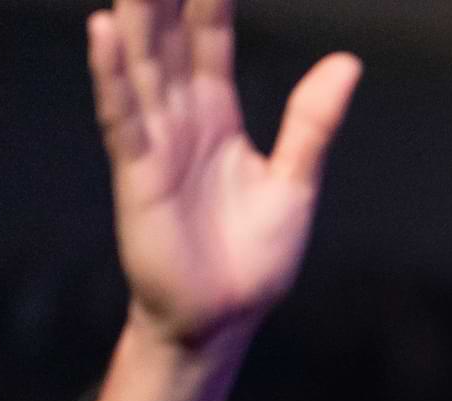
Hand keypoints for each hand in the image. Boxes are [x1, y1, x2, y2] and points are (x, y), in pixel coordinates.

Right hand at [87, 0, 360, 347]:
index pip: (210, 38)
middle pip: (168, 37)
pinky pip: (123, 117)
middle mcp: (180, 119)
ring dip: (136, 14)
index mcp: (217, 115)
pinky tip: (104, 30)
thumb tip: (347, 63)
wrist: (223, 318)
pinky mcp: (137, 176)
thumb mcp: (296, 182)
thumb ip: (312, 122)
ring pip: (142, 63)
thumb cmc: (253, 257)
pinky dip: (112, 75)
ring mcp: (155, 143)